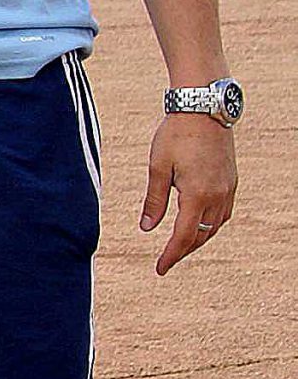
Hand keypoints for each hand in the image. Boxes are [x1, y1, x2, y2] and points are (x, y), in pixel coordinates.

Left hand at [141, 112, 235, 275]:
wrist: (204, 109)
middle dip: (184, 251)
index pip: (183, 237)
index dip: (171, 256)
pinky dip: (210, 225)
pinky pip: (223, 213)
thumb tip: (147, 228)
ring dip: (198, 239)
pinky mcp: (231, 180)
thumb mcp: (157, 167)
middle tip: (166, 262)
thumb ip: (154, 200)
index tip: (160, 269)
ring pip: (215, 226)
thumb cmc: (176, 135)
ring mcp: (228, 188)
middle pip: (201, 236)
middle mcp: (217, 196)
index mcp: (197, 195)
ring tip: (180, 247)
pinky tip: (199, 225)